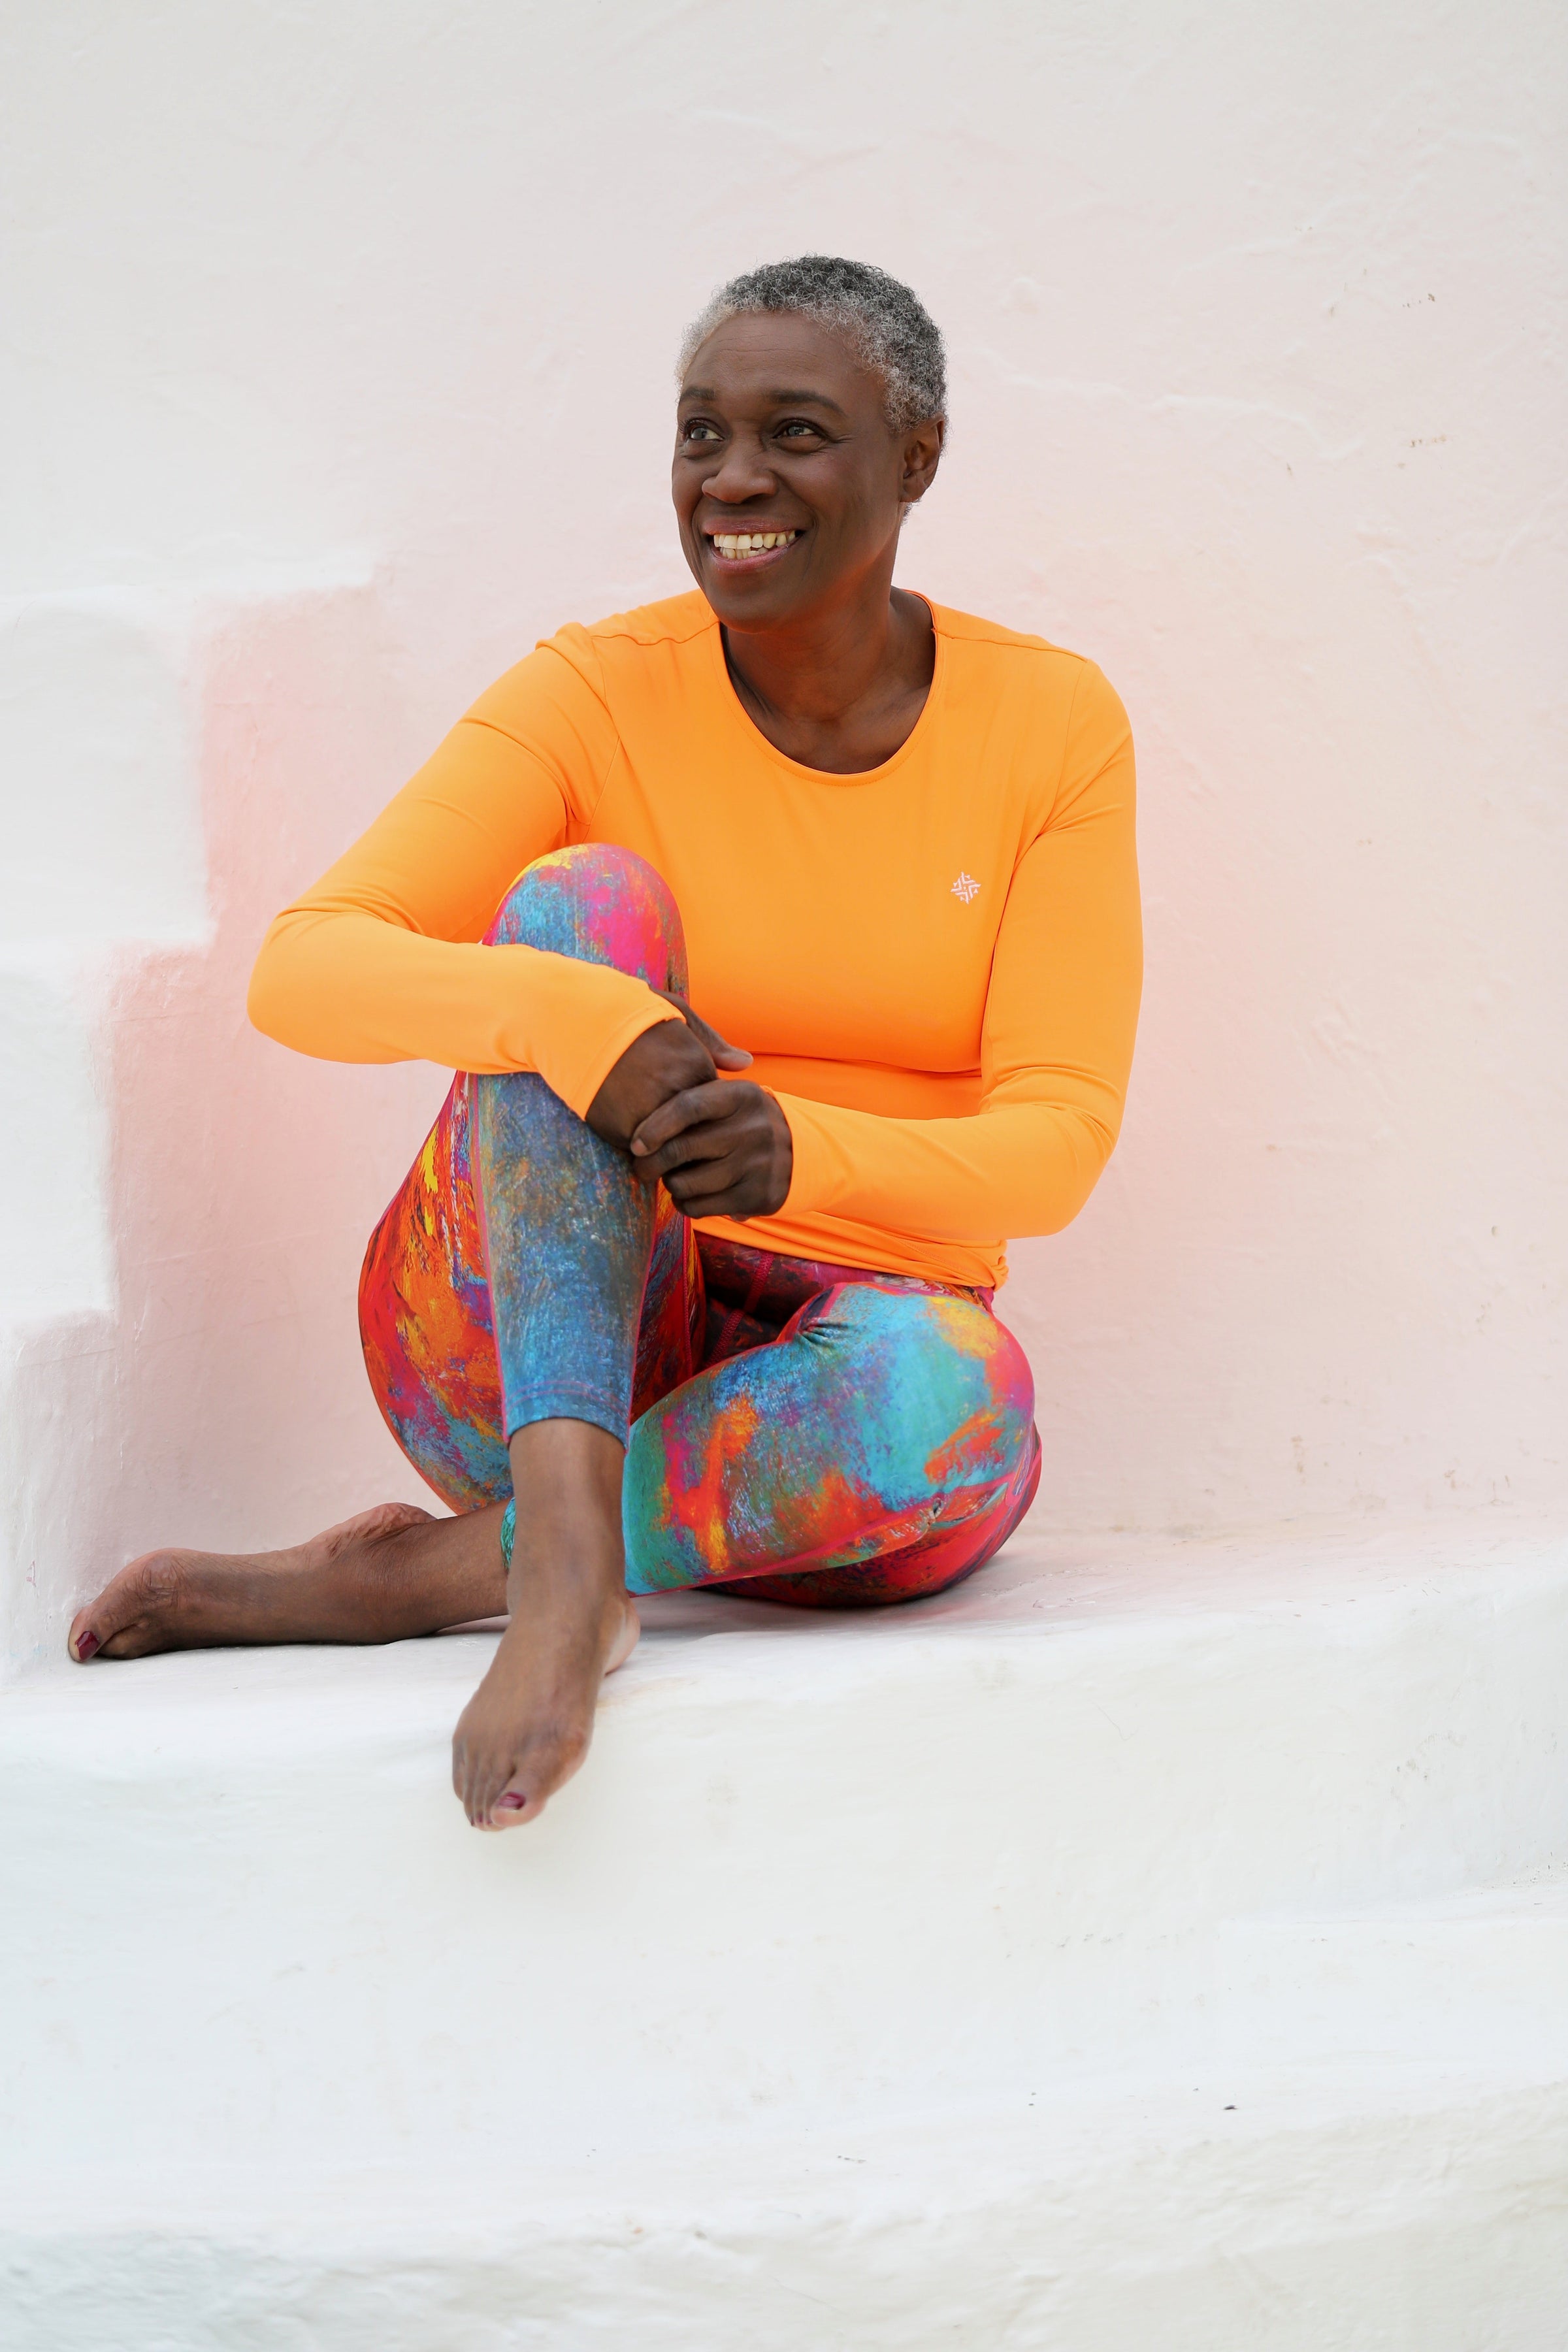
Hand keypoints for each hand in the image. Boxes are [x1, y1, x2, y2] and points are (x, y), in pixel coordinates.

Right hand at [585, 990, 751, 1152]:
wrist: (576, 1023)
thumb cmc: (629, 1012)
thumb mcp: (676, 1014)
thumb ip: (712, 1042)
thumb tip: (746, 1064)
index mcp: (695, 1065)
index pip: (717, 1104)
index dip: (705, 1107)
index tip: (690, 1101)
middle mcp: (678, 1093)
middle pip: (699, 1129)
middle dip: (693, 1131)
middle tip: (677, 1125)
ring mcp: (652, 1115)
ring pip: (675, 1145)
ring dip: (670, 1144)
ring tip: (658, 1134)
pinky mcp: (626, 1132)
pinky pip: (645, 1150)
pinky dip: (643, 1146)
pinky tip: (633, 1129)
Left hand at [629, 1077, 791, 1221]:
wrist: (801, 1151)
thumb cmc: (743, 1120)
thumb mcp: (731, 1093)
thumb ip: (693, 1088)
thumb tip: (645, 1103)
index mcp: (743, 1095)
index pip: (687, 1107)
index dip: (654, 1126)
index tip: (635, 1143)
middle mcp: (754, 1128)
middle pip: (682, 1149)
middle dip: (650, 1163)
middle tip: (640, 1168)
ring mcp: (759, 1165)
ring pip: (687, 1183)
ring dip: (670, 1184)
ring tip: (672, 1178)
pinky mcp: (759, 1196)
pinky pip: (701, 1207)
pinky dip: (686, 1204)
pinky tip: (689, 1195)